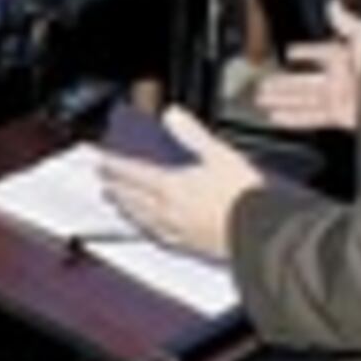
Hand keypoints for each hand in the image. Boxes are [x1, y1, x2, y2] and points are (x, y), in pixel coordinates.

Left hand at [97, 107, 261, 258]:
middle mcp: (168, 210)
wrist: (258, 232)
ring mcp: (176, 230)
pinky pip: (158, 236)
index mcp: (172, 186)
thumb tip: (172, 115)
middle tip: (102, 182)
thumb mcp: (218, 154)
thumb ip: (192, 134)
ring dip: (126, 209)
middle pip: (133, 198)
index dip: (116, 166)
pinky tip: (148, 230)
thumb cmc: (241, 195)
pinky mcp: (188, 245)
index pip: (134, 173)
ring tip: (117, 204)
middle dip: (116, 188)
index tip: (102, 161)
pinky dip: (146, 229)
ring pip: (142, 218)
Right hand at [254, 3, 360, 131]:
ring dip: (281, 99)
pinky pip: (311, 117)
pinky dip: (291, 118)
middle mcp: (341, 78)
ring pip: (303, 99)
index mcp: (347, 56)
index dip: (304, 52)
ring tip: (260, 99)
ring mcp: (340, 98)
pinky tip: (275, 117)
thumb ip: (345, 21)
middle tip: (263, 84)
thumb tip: (332, 3)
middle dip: (284, 83)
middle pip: (305, 80)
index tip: (289, 53)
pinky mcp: (341, 116)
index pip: (319, 53)